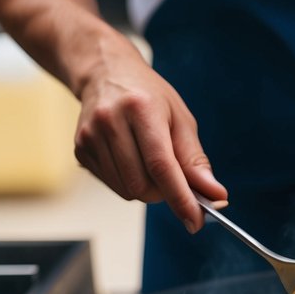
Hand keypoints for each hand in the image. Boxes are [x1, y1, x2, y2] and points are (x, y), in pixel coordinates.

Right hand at [73, 37, 226, 231]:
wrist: (105, 72)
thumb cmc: (148, 95)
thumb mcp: (180, 119)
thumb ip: (195, 160)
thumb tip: (214, 195)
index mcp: (141, 109)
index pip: (162, 166)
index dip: (180, 198)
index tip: (195, 221)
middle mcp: (111, 121)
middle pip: (141, 184)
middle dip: (164, 192)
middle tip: (173, 178)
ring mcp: (90, 136)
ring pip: (125, 190)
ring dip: (145, 188)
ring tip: (149, 161)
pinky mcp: (79, 149)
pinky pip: (111, 184)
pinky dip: (127, 181)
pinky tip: (129, 157)